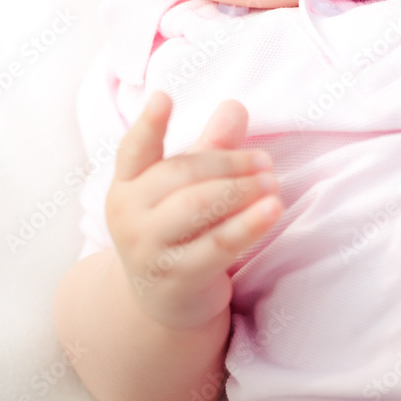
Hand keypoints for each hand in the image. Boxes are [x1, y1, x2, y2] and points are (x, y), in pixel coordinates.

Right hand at [106, 91, 282, 330]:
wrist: (164, 304)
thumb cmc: (178, 229)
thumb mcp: (188, 187)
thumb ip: (210, 147)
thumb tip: (235, 107)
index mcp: (127, 184)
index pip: (134, 149)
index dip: (149, 124)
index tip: (163, 96)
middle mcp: (129, 214)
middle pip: (181, 173)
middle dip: (228, 163)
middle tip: (266, 161)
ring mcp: (148, 248)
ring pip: (198, 206)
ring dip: (241, 190)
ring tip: (273, 182)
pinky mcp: (177, 278)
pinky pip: (218, 244)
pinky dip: (249, 225)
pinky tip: (273, 210)